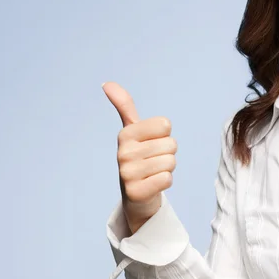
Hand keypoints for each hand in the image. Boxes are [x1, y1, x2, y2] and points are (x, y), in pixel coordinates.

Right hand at [102, 81, 176, 233]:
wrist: (135, 195)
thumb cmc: (138, 157)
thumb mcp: (132, 130)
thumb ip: (124, 105)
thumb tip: (107, 83)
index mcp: (125, 134)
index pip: (165, 124)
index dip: (164, 135)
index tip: (152, 142)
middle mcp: (123, 152)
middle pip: (171, 144)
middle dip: (167, 153)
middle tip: (153, 160)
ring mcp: (127, 173)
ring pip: (170, 162)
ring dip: (167, 168)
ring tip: (153, 172)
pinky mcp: (135, 192)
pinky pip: (167, 179)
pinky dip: (165, 182)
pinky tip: (153, 184)